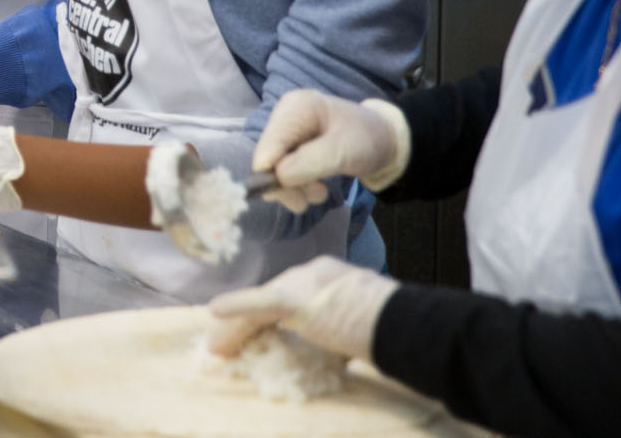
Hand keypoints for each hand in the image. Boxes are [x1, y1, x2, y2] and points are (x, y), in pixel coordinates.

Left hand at [206, 255, 398, 361]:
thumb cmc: (395, 328)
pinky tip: (215, 311)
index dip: (267, 316)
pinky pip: (258, 304)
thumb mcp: (362, 320)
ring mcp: (302, 283)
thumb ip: (341, 324)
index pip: (288, 296)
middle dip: (245, 322)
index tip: (256, 332)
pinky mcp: (294, 298)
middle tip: (226, 341)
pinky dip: (236, 307)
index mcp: (327, 277)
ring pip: (259, 306)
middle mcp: (311, 273)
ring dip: (236, 328)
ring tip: (218, 345)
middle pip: (268, 299)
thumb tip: (337, 344)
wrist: (405, 324)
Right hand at [254, 91, 411, 213]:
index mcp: (295, 108)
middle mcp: (285, 117)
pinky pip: (285, 171)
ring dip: (295, 188)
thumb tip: (277, 176)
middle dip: (287, 183)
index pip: (268, 145)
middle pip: (268, 158)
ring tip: (320, 194)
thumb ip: (308, 162)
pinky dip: (299, 185)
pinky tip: (316, 188)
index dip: (271, 173)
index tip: (295, 195)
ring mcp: (288, 132)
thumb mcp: (342, 152)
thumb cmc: (367, 140)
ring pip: (274, 169)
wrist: (385, 142)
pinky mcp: (293, 146)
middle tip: (309, 199)